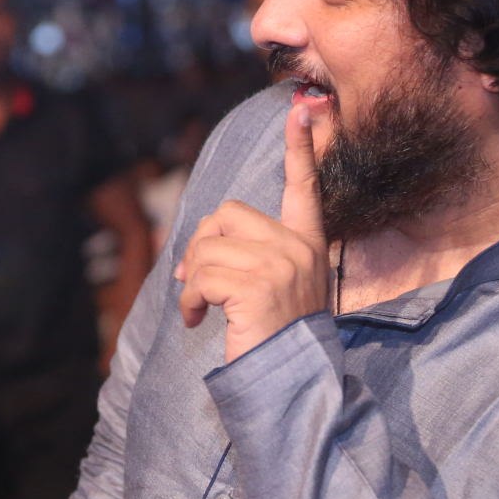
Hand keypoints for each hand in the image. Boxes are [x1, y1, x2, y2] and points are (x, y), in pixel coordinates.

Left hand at [177, 97, 329, 362]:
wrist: (294, 390)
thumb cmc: (279, 344)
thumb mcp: (276, 291)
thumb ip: (252, 257)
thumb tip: (200, 244)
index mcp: (310, 245)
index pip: (305, 187)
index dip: (301, 147)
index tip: (302, 108)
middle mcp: (300, 249)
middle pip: (226, 215)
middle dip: (201, 246)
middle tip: (196, 282)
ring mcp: (282, 265)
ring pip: (208, 248)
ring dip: (192, 282)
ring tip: (199, 312)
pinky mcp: (259, 286)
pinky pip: (201, 276)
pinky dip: (188, 300)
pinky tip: (197, 322)